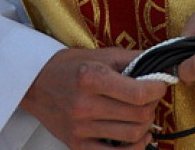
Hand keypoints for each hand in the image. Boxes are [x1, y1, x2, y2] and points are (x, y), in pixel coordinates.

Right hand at [21, 47, 168, 149]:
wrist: (34, 84)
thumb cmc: (68, 66)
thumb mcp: (97, 54)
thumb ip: (129, 58)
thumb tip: (158, 63)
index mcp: (91, 77)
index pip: (138, 93)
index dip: (157, 89)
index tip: (160, 84)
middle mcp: (85, 104)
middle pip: (138, 115)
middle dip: (152, 106)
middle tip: (150, 97)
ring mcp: (80, 128)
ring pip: (132, 136)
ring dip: (145, 126)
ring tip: (143, 115)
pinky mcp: (77, 145)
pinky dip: (134, 149)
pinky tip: (137, 137)